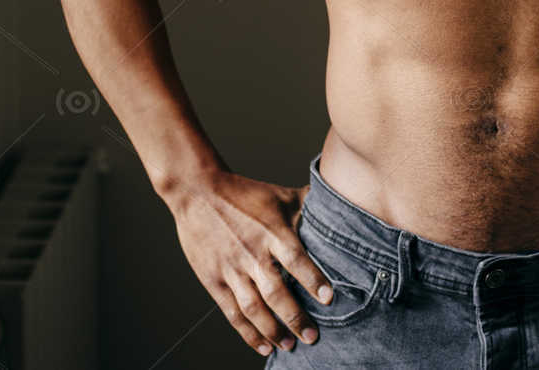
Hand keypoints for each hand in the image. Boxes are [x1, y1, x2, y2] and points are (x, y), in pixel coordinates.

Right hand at [166, 168, 334, 356]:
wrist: (197, 191)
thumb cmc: (243, 193)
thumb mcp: (279, 195)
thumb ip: (308, 204)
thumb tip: (341, 198)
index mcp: (271, 231)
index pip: (295, 258)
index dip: (312, 279)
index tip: (328, 299)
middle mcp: (252, 252)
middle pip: (275, 291)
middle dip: (295, 317)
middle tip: (312, 336)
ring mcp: (231, 268)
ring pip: (253, 307)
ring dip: (272, 330)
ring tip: (289, 346)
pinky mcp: (214, 280)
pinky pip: (232, 312)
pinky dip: (247, 332)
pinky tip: (263, 345)